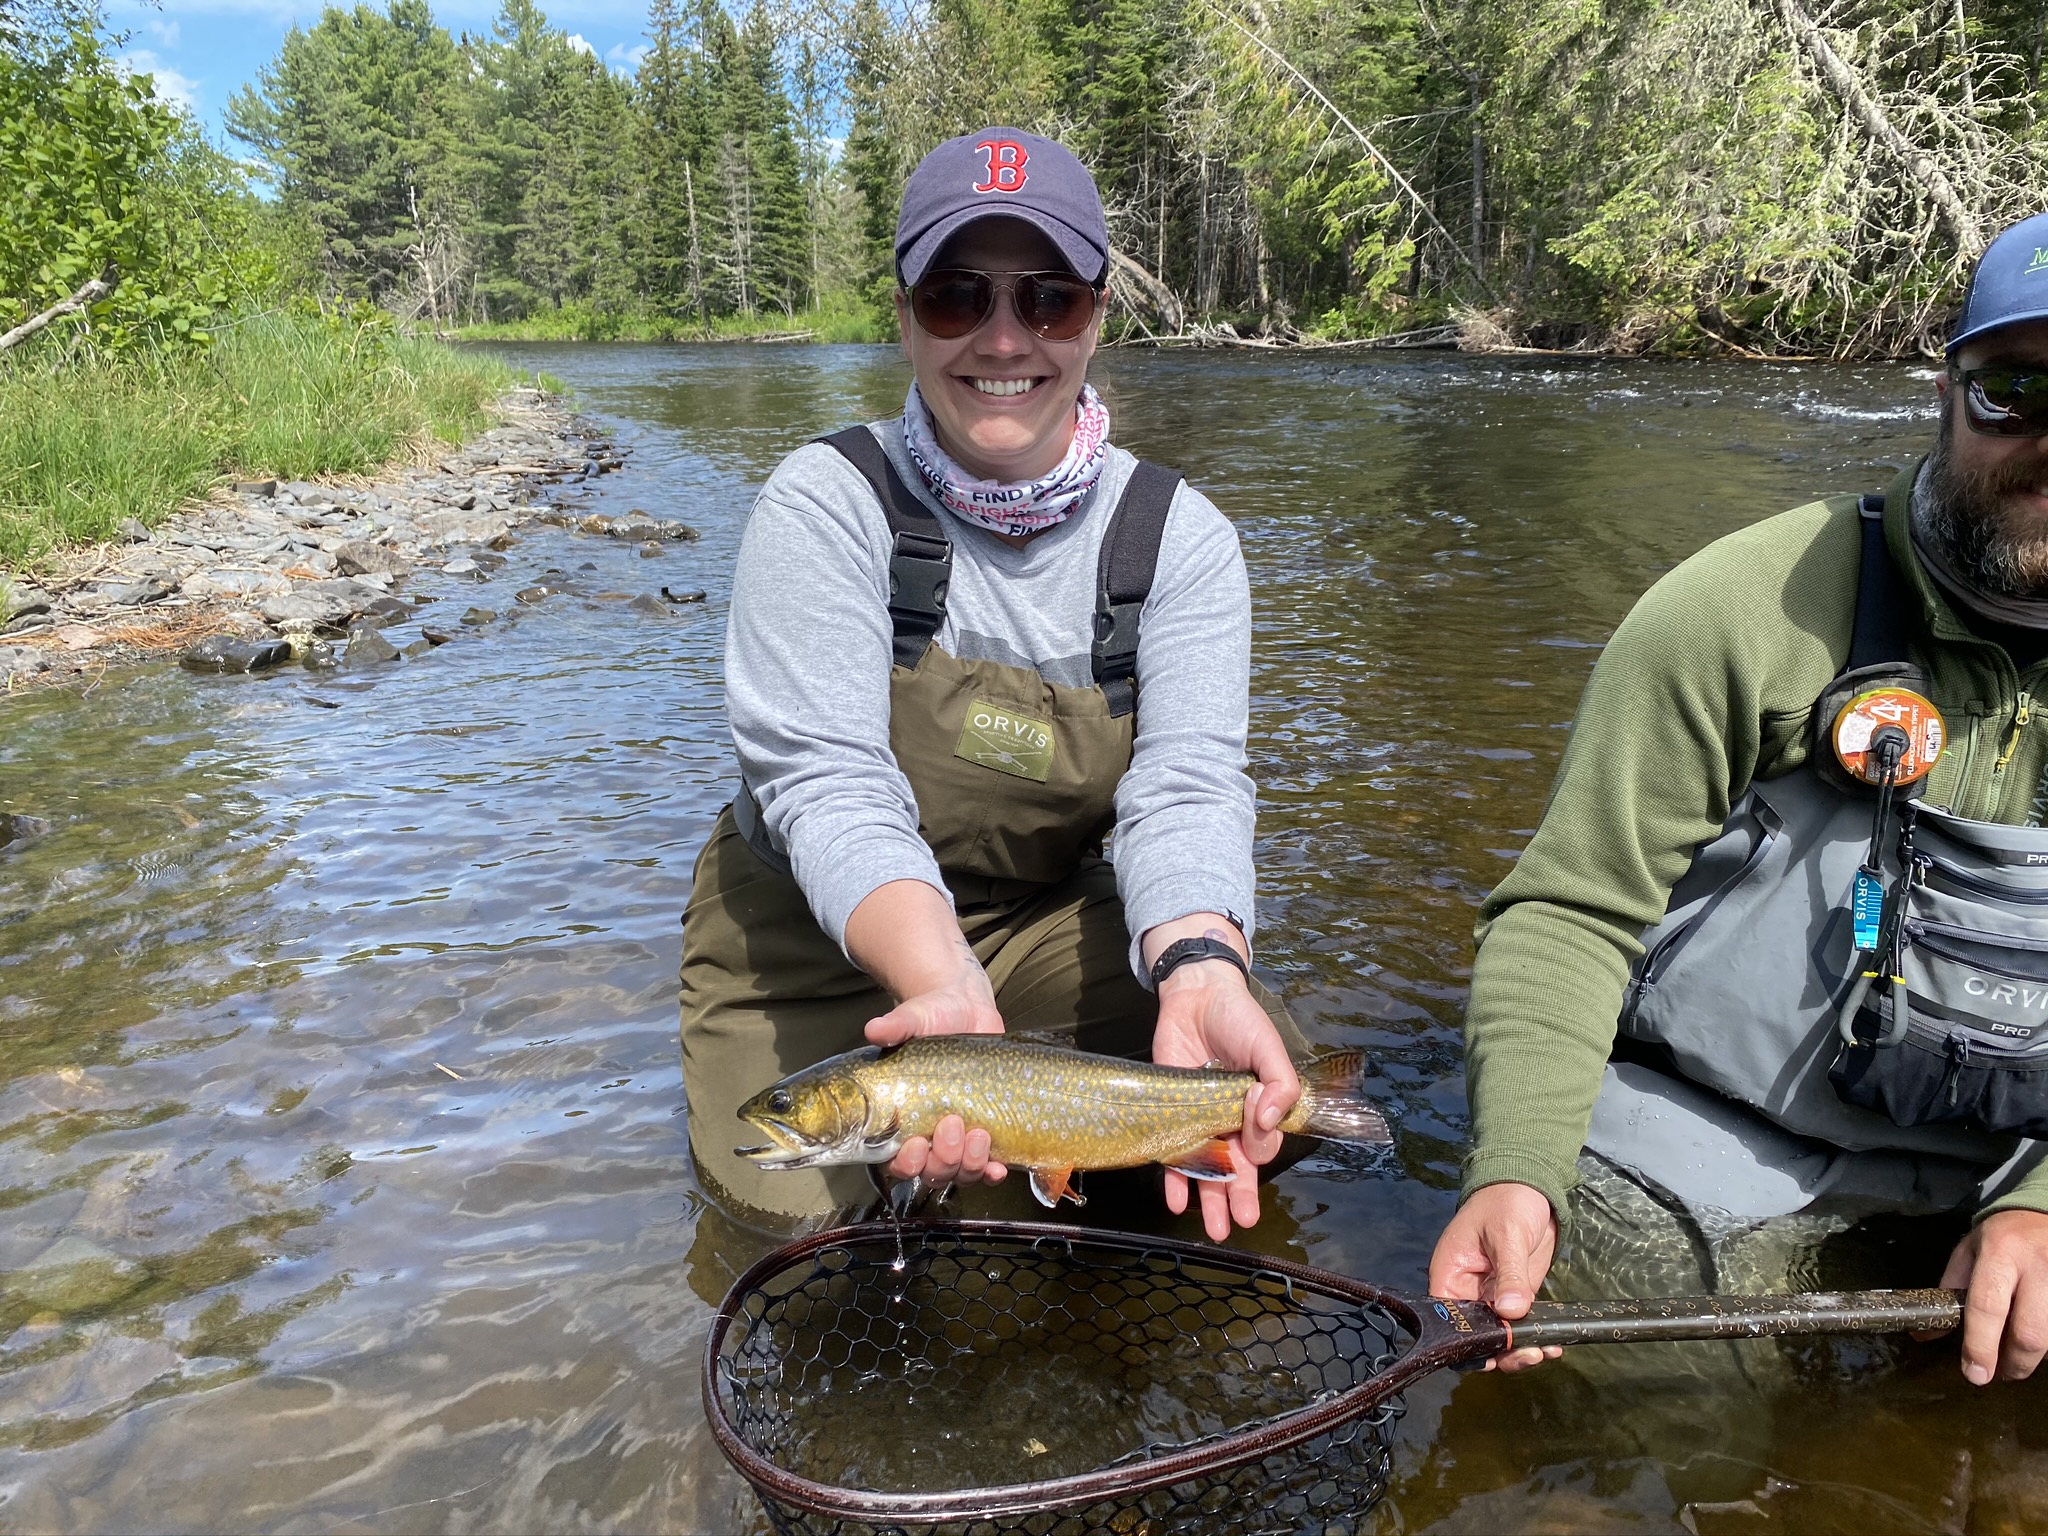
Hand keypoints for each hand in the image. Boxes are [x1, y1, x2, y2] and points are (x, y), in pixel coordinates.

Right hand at [865, 976, 1007, 1187]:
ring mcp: (958, 1138)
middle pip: (932, 1171)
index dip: (905, 1163)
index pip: (895, 1160)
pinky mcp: (986, 1134)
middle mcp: (927, 1135)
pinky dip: (992, 1173)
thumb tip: (875, 1029)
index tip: (916, 1144)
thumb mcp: (912, 1019)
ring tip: (980, 1135)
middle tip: (953, 1124)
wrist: (966, 1008)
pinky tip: (999, 1168)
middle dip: (943, 1158)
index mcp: (900, 1118)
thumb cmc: (931, 1017)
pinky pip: (988, 1168)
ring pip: (961, 1173)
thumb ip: (894, 1027)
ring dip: (970, 1164)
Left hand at [1151, 958, 1300, 1241]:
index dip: (1260, 1145)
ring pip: (1207, 1169)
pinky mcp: (1170, 1114)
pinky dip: (1175, 1179)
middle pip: (1237, 1170)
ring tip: (1215, 1229)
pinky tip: (1175, 1201)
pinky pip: (1172, 1153)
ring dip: (1210, 1199)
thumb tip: (1273, 1117)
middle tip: (1241, 1223)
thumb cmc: (1238, 1021)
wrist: (1195, 997)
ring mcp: (1200, 1121)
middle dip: (1239, 1199)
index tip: (1255, 1129)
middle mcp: (1230, 1123)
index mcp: (1259, 1111)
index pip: (1263, 1144)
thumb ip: (1280, 1080)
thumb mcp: (1267, 1046)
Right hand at [1428, 1182, 1561, 1371]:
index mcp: (1451, 1275)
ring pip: (1500, 1336)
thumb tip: (1511, 1311)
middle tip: (1529, 1353)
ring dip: (1520, 1349)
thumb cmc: (1505, 1201)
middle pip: (1476, 1335)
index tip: (1498, 1350)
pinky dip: (1534, 1336)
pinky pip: (1520, 1325)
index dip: (1470, 1341)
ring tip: (1545, 1351)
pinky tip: (1554, 1343)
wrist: (1528, 1185)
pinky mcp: (1515, 1295)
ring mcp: (1492, 1296)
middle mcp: (1467, 1291)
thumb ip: (1509, 1273)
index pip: (1450, 1320)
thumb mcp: (1506, 1235)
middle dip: (1501, 1350)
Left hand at [1942, 1208, 2047, 1383]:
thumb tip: (1925, 1333)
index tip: (1975, 1373)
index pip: (1987, 1306)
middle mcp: (2037, 1266)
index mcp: (2000, 1252)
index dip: (1981, 1346)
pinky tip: (2037, 1339)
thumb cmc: (2003, 1237)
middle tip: (2000, 1372)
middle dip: (2013, 1363)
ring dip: (2033, 1358)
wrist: (2045, 1214)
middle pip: (2029, 1333)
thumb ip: (1948, 1291)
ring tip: (2017, 1355)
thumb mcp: (1968, 1252)